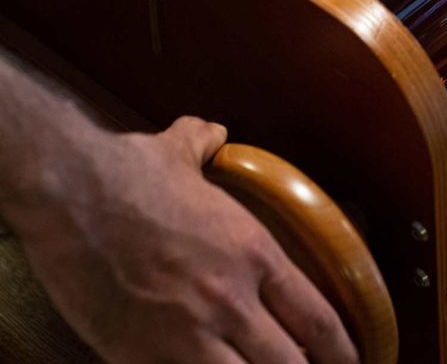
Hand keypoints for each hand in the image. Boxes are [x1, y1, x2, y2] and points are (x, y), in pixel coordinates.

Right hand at [9, 116, 358, 363]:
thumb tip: (214, 132)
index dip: (339, 348)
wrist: (71, 193)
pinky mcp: (142, 357)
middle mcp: (230, 299)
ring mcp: (187, 335)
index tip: (348, 360)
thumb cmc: (129, 171)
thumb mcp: (179, 149)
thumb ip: (205, 143)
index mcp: (252, 252)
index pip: (316, 317)